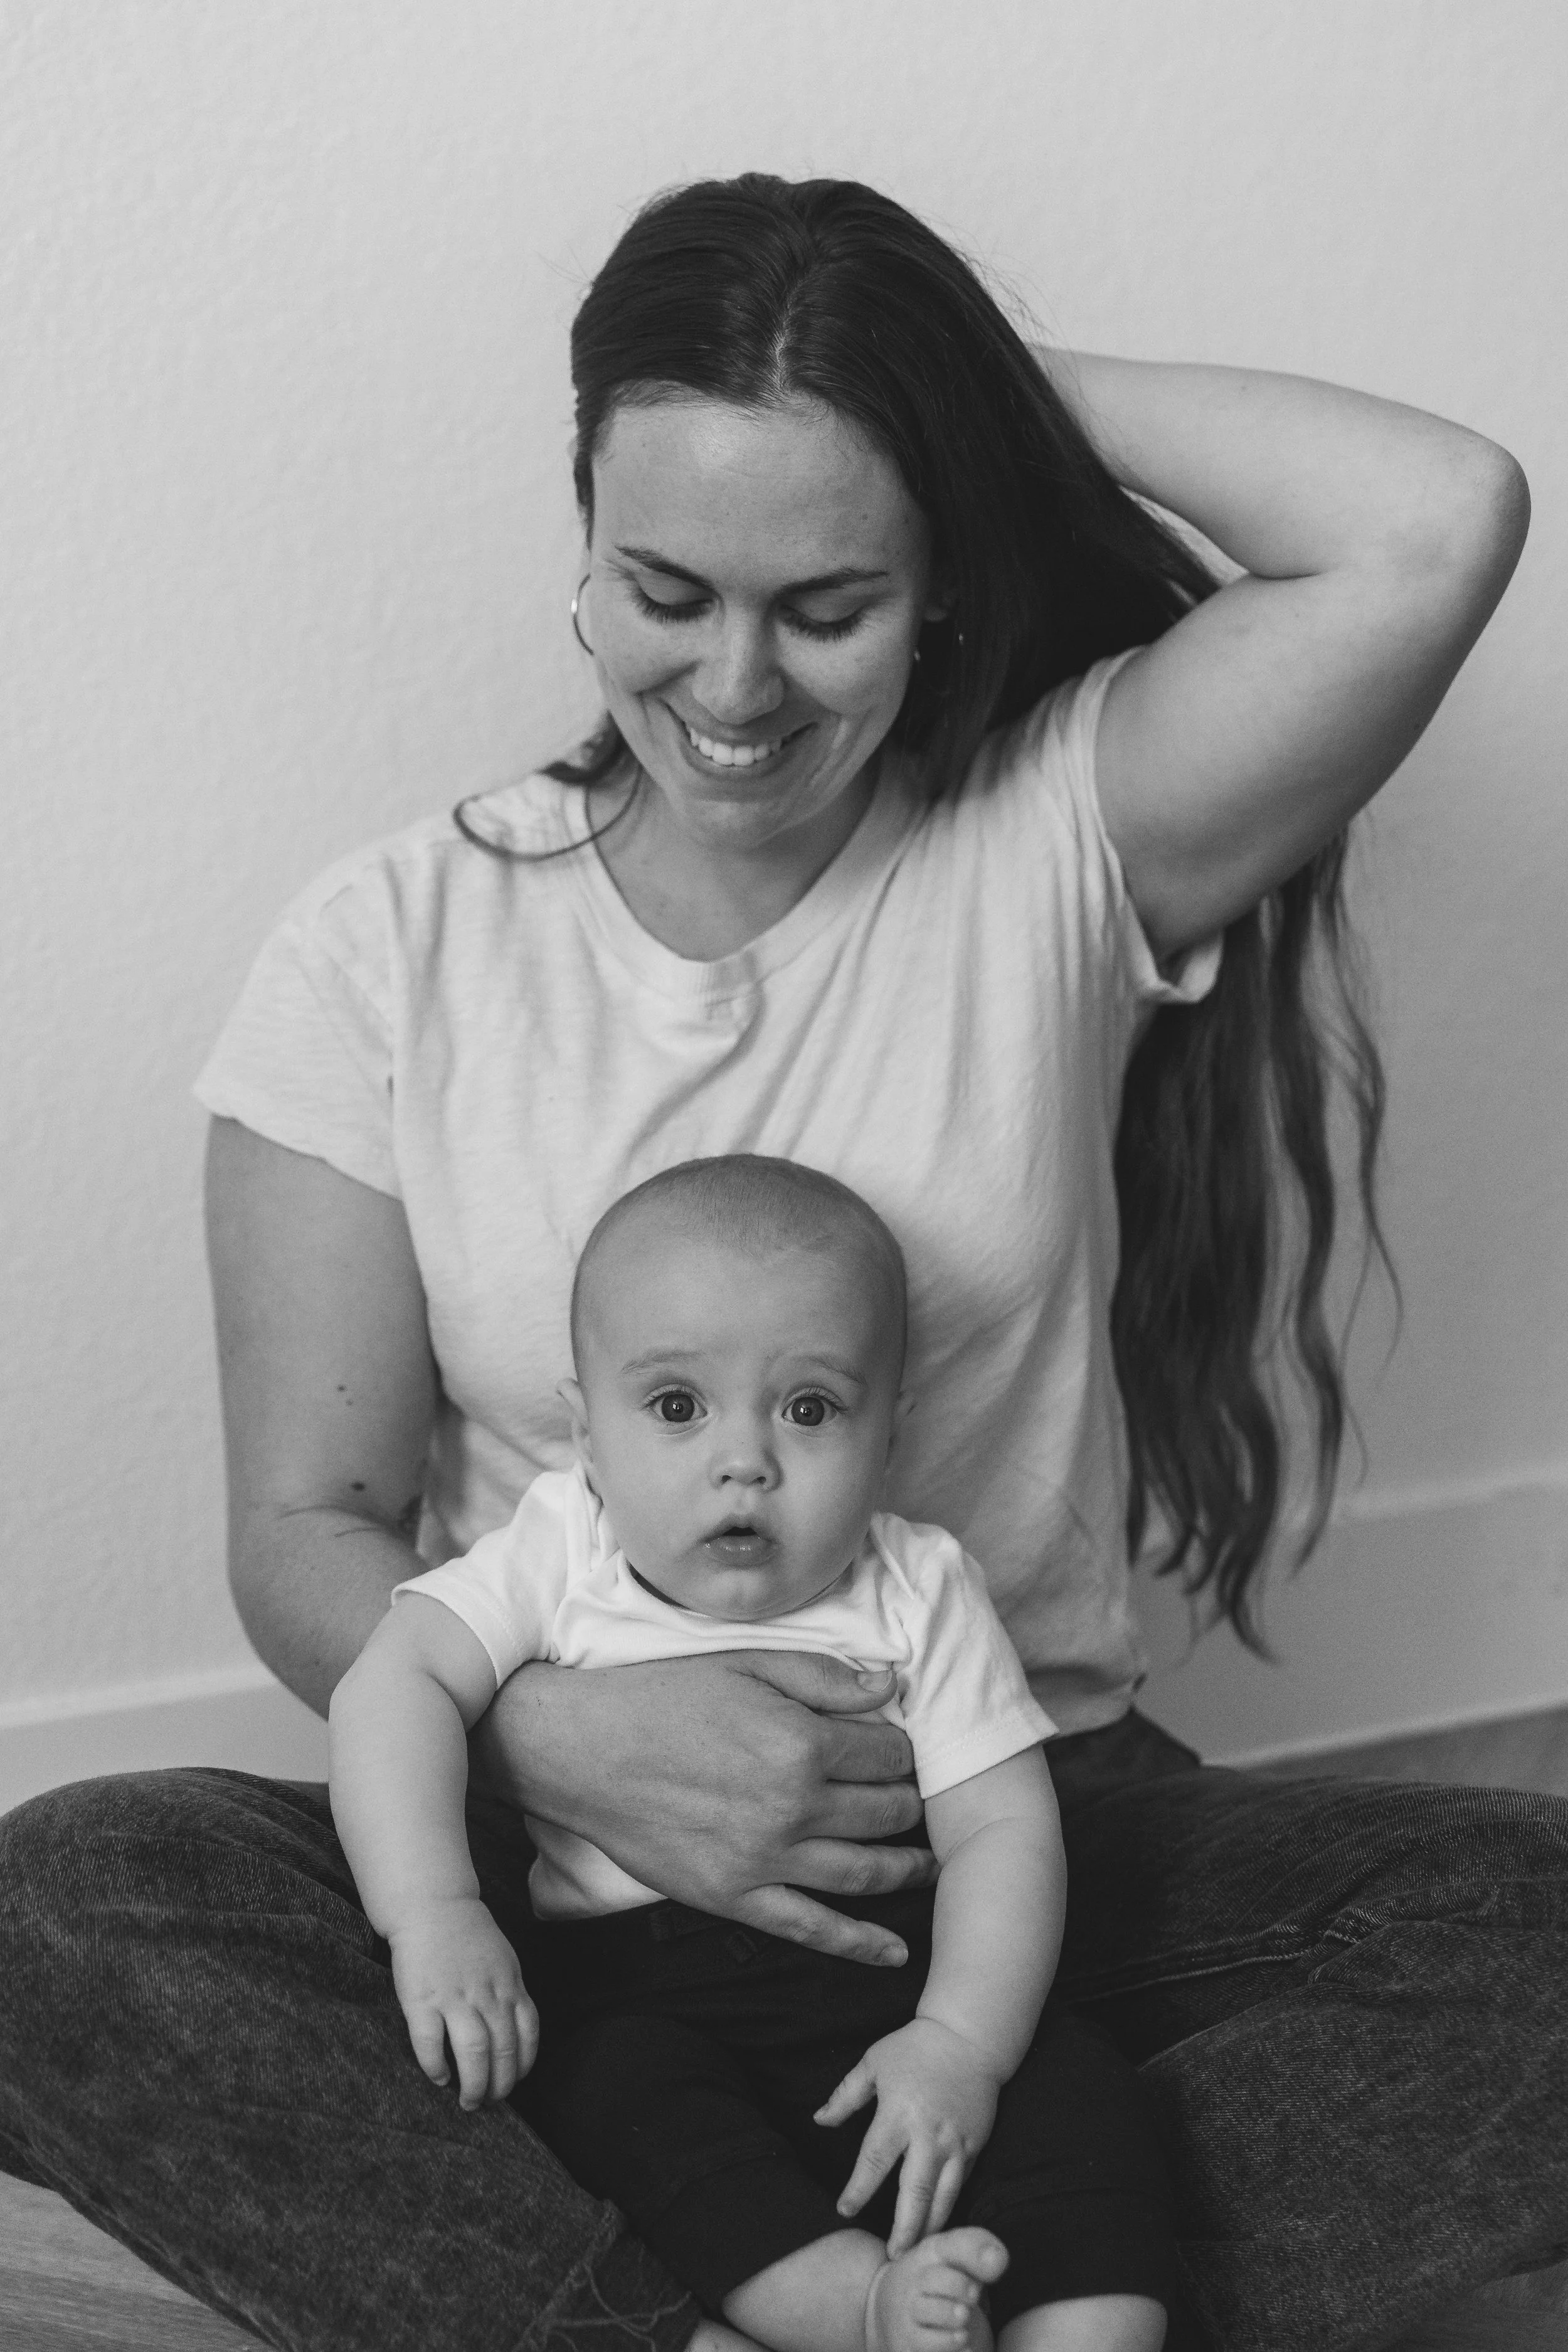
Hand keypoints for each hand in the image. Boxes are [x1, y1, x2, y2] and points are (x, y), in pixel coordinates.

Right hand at [388, 1897, 538, 2109]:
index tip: (513, 2082)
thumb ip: (510, 1994)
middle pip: (503, 2051)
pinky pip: (431, 2044)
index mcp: (509, 1984)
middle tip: (489, 2102)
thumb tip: (515, 2035)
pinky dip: (436, 2067)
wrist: (432, 1906)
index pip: (527, 2035)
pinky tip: (439, 2077)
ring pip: (474, 2053)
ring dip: (473, 2085)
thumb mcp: (503, 1961)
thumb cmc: (467, 1936)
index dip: (522, 2066)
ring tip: (468, 2101)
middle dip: (499, 2085)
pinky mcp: (422, 2000)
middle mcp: (487, 1993)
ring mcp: (455, 1997)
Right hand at [472, 1650, 935, 1966]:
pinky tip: (896, 1952)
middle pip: (885, 1814)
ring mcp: (764, 1862)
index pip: (888, 1755)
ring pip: (864, 1874)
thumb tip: (890, 1687)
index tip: (897, 1749)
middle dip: (908, 1803)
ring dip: (906, 1869)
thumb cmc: (665, 1697)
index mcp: (800, 1744)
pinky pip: (812, 1930)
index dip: (902, 1750)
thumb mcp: (747, 1663)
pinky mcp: (733, 1899)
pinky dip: (861, 1946)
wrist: (585, 1750)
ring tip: (927, 1864)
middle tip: (911, 1798)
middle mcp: (792, 1809)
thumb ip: (824, 1677)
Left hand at [816, 2018, 1001, 2255]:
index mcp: (898, 2113)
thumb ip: (845, 2096)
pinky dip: (950, 2209)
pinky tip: (939, 2228)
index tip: (844, 2210)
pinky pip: (961, 2185)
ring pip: (943, 2195)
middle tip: (892, 2257)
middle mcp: (928, 2133)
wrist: (968, 2038)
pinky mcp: (974, 2146)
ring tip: (916, 2255)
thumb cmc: (915, 2048)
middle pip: (914, 2190)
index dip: (858, 2189)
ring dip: (928, 2227)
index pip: (874, 2161)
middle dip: (903, 2227)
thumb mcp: (873, 2063)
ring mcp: (955, 2142)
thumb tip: (818, 2121)